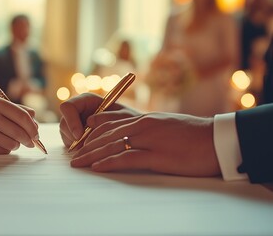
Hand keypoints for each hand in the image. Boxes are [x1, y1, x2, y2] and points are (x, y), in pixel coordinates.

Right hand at [0, 97, 38, 153]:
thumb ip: (13, 110)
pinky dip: (3, 150)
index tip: (36, 133)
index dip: (33, 127)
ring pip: (12, 143)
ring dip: (14, 145)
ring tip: (8, 141)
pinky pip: (1, 151)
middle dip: (28, 140)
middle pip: (19, 131)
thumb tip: (34, 119)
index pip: (22, 115)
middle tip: (30, 143)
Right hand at [59, 93, 140, 148]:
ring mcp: (74, 124)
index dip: (71, 121)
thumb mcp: (123, 117)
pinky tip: (93, 149)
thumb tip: (90, 122)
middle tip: (87, 147)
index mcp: (86, 100)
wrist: (132, 132)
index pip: (67, 107)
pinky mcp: (74, 136)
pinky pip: (69, 143)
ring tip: (94, 147)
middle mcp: (77, 111)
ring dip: (77, 144)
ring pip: (66, 134)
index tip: (80, 135)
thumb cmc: (129, 120)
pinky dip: (79, 149)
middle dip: (73, 136)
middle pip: (64, 123)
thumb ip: (108, 117)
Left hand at [70, 112, 220, 176]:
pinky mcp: (156, 156)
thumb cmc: (191, 135)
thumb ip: (146, 129)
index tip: (81, 142)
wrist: (215, 141)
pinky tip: (97, 167)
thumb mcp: (165, 126)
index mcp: (144, 119)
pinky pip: (126, 158)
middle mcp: (142, 126)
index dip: (93, 134)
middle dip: (86, 146)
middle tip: (73, 155)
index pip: (110, 124)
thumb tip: (131, 135)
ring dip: (91, 155)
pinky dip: (108, 162)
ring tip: (77, 163)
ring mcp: (148, 140)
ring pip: (112, 145)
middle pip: (106, 135)